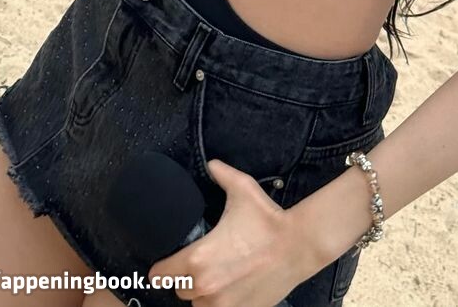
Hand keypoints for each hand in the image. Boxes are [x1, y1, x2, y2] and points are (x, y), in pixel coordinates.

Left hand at [148, 159, 316, 306]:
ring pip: (198, 303)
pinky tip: (233, 284)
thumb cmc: (268, 221)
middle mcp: (205, 286)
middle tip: (202, 262)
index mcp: (198, 259)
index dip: (164, 265)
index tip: (172, 259)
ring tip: (219, 274)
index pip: (159, 275)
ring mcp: (221, 305)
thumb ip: (222, 175)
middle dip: (187, 277)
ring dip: (203, 292)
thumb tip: (211, 164)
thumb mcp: (243, 190)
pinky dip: (221, 301)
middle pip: (179, 289)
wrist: (298, 245)